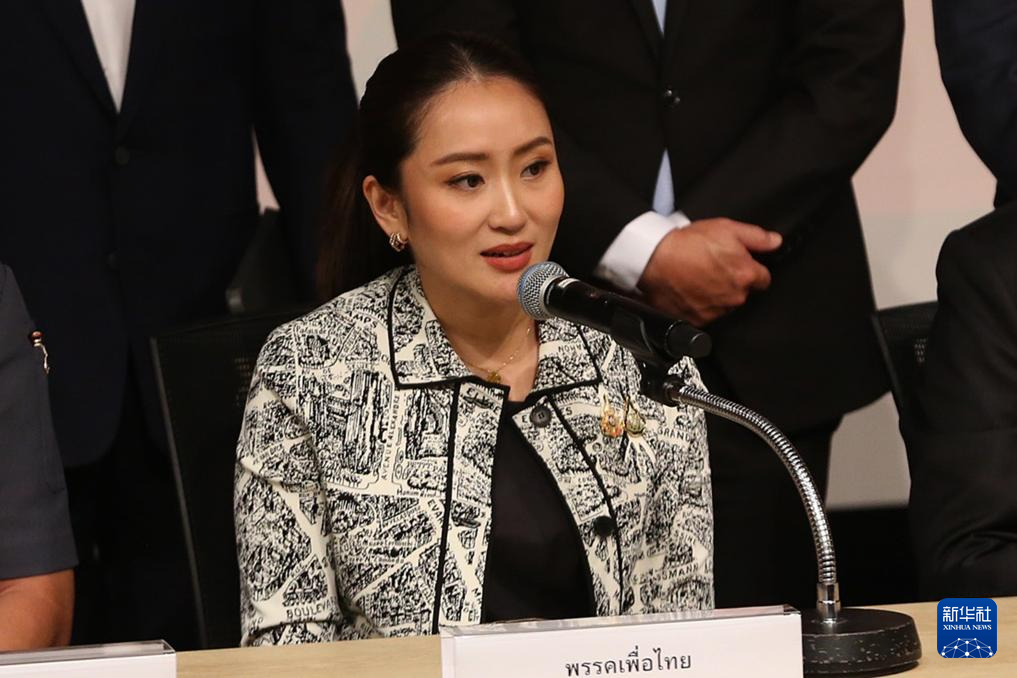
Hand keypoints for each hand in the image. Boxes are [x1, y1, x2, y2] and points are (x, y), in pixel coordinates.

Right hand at [638, 218, 781, 325]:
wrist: (653, 260)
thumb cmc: (686, 243)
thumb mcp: (726, 228)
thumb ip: (756, 237)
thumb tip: (776, 242)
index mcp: (745, 275)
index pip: (764, 279)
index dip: (751, 269)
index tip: (739, 264)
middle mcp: (734, 297)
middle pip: (743, 293)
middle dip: (733, 282)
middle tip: (713, 267)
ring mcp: (715, 311)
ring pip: (725, 305)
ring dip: (717, 295)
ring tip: (698, 277)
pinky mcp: (697, 321)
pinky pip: (705, 315)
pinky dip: (700, 306)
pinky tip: (690, 290)